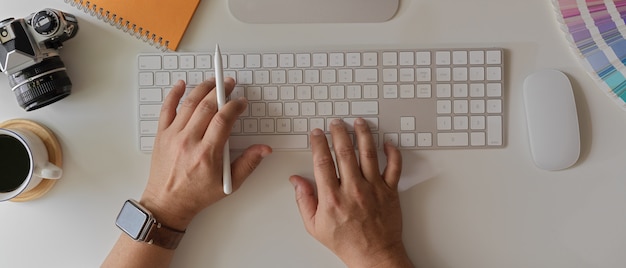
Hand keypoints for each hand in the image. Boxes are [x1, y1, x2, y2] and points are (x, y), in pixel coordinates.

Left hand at [141, 78, 271, 229]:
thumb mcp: (229, 183)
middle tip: (229, 84)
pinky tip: (181, 84)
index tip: (241, 102)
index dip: (234, 106)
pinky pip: (166, 108)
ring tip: (213, 81)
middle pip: (207, 106)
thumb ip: (248, 163)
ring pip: (188, 103)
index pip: (223, 119)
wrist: (167, 203)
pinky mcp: (161, 135)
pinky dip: (173, 94)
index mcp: (206, 153)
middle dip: (221, 91)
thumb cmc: (197, 195)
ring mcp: (173, 136)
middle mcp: (188, 141)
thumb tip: (264, 149)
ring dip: (203, 88)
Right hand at [289, 118, 412, 267]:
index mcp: (332, 197)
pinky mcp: (390, 191)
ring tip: (358, 122)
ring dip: (362, 134)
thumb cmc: (346, 242)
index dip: (318, 142)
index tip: (316, 133)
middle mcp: (353, 189)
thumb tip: (296, 181)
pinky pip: (394, 166)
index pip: (322, 160)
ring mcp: (374, 188)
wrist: (373, 255)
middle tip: (335, 123)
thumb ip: (304, 200)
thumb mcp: (314, 226)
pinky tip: (386, 142)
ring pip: (368, 153)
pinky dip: (392, 152)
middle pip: (345, 151)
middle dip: (338, 132)